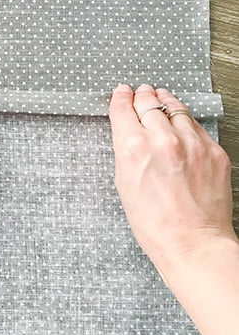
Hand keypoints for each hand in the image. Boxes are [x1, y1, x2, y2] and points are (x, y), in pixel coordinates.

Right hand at [108, 83, 234, 268]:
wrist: (192, 242)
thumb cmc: (154, 223)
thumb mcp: (124, 183)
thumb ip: (125, 151)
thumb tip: (128, 132)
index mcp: (133, 148)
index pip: (124, 109)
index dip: (120, 98)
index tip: (120, 93)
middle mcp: (163, 139)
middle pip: (149, 103)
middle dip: (142, 96)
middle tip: (139, 92)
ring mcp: (192, 143)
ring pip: (175, 108)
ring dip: (165, 101)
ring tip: (160, 97)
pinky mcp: (213, 151)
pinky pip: (196, 125)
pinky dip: (185, 120)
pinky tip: (180, 121)